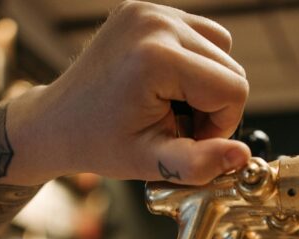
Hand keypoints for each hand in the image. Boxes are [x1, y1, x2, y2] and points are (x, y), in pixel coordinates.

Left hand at [18, 0, 250, 185]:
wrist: (56, 121)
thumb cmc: (97, 143)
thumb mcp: (149, 163)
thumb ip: (198, 164)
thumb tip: (242, 156)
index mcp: (156, 57)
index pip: (233, 88)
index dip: (221, 125)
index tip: (189, 140)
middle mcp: (155, 22)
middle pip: (230, 67)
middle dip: (214, 105)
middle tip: (178, 126)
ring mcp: (149, 10)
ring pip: (220, 47)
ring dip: (206, 83)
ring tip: (172, 107)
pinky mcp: (145, 9)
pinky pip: (198, 34)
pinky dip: (192, 63)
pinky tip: (165, 86)